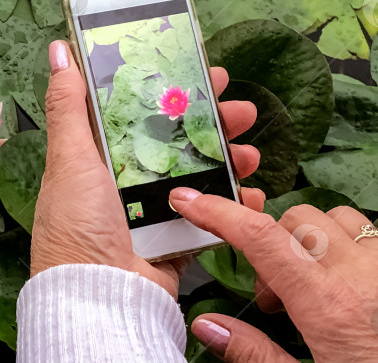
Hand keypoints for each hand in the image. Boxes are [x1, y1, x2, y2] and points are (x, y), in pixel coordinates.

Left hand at [31, 40, 263, 297]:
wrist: (101, 295)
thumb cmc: (77, 225)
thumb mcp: (70, 157)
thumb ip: (68, 105)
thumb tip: (58, 50)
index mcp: (99, 156)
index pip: (140, 111)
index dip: (170, 89)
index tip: (201, 69)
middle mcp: (127, 179)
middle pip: (177, 139)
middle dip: (211, 120)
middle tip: (239, 107)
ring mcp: (154, 209)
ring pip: (201, 173)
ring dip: (229, 158)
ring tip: (249, 149)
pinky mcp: (176, 238)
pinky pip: (212, 214)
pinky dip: (235, 203)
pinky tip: (253, 192)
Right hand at [172, 190, 377, 361]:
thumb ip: (255, 355)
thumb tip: (207, 326)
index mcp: (328, 305)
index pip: (259, 238)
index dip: (217, 212)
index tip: (188, 200)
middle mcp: (362, 274)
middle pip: (294, 221)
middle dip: (271, 243)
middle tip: (275, 295)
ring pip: (336, 219)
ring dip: (311, 240)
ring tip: (313, 285)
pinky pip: (371, 234)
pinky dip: (348, 247)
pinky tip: (349, 286)